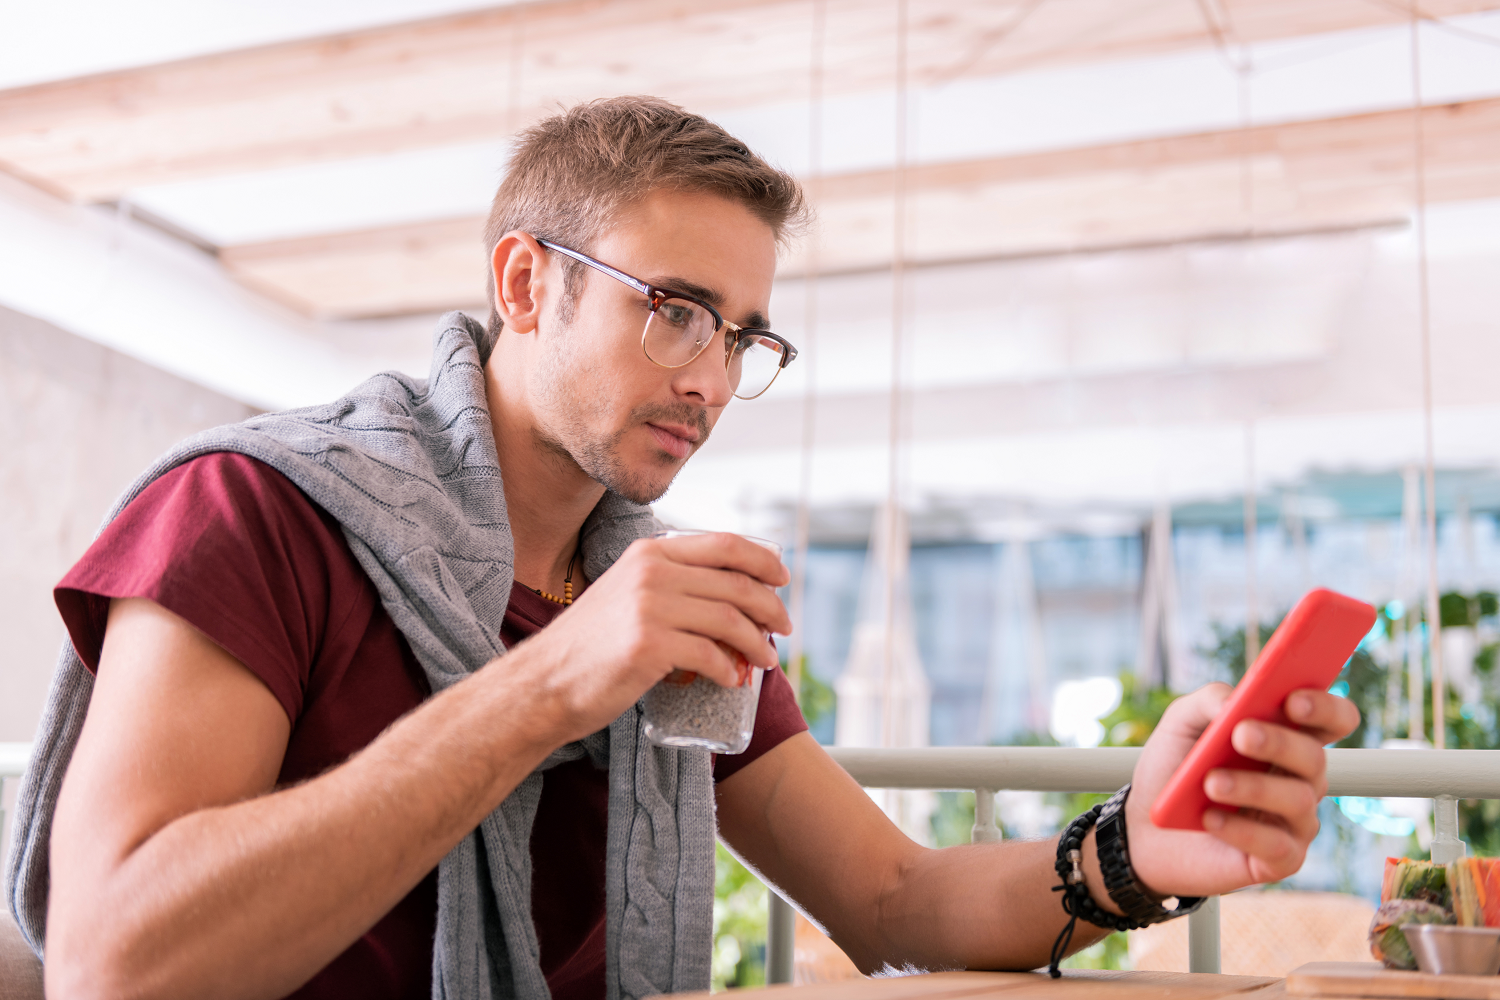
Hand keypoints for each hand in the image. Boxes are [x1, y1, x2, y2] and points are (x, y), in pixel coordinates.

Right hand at [504, 531, 791, 743]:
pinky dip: (729, 669)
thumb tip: (727, 597)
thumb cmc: (590, 647)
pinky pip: (710, 654)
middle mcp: (651, 571)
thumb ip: (667, 584)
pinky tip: (732, 679)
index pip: (724, 544)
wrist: (544, 682)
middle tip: (785, 627)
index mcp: (649, 552)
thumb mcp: (626, 593)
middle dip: (770, 605)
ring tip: (767, 660)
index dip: (763, 560)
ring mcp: (650, 606)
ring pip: (729, 619)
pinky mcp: (649, 645)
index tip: (782, 579)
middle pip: (735, 582)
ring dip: (757, 642)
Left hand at [1124, 684, 1359, 897]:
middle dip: (1280, 742)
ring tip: (1210, 782)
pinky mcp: (1281, 859)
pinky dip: (1242, 830)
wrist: (1143, 826)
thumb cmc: (1173, 767)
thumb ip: (1212, 700)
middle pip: (1316, 757)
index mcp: (1287, 738)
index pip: (1332, 720)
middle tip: (1241, 734)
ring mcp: (1295, 820)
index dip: (1325, 708)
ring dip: (1253, 787)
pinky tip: (1210, 819)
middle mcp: (1301, 778)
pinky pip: (1277, 845)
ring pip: (1298, 800)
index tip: (1293, 700)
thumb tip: (1237, 700)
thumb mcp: (1182, 722)